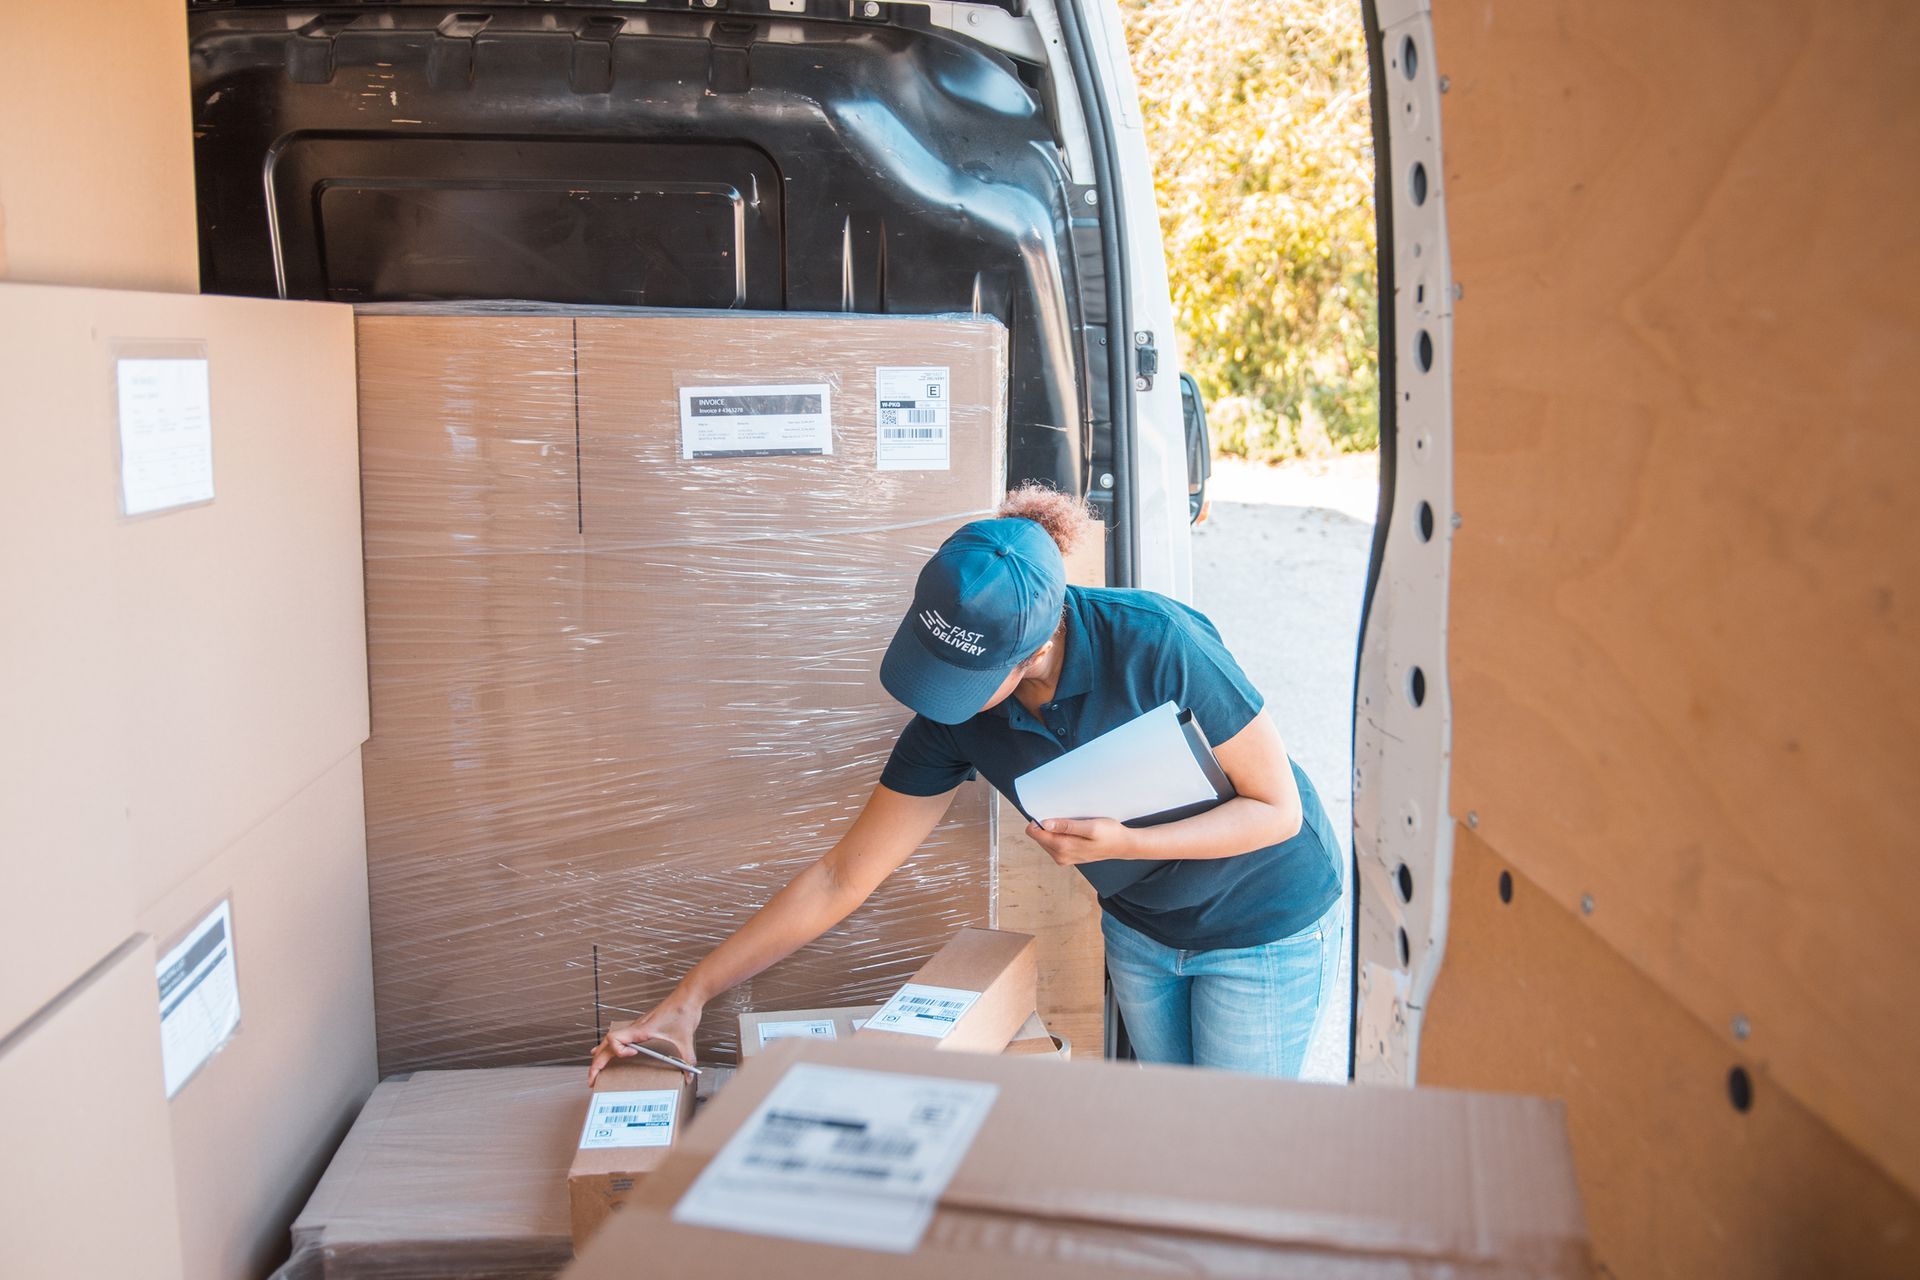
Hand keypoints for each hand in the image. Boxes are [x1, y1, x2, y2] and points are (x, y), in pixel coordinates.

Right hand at [588, 996, 702, 1084]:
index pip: (614, 1039)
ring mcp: (636, 1028)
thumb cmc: (682, 1011)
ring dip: (600, 1055)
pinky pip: (618, 1038)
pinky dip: (609, 1047)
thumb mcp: (686, 1039)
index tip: (632, 1055)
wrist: (687, 997)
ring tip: (595, 1070)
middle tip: (592, 1080)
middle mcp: (635, 1028)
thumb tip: (689, 1076)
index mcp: (641, 1030)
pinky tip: (607, 1052)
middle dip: (597, 1063)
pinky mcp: (641, 1028)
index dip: (618, 1050)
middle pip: (606, 1045)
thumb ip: (687, 1059)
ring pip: (609, 1041)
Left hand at [1025, 817, 1137, 866]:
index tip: (1051, 811)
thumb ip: (1067, 826)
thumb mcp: (1090, 827)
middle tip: (1067, 817)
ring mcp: (1062, 858)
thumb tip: (1045, 824)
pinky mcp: (1066, 857)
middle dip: (1048, 824)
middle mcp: (1059, 855)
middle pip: (1039, 835)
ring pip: (1045, 839)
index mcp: (1062, 847)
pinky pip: (1053, 843)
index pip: (1034, 832)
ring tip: (1073, 823)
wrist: (1122, 846)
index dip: (1039, 819)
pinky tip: (1074, 830)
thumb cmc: (1109, 834)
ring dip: (1054, 829)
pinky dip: (1059, 834)